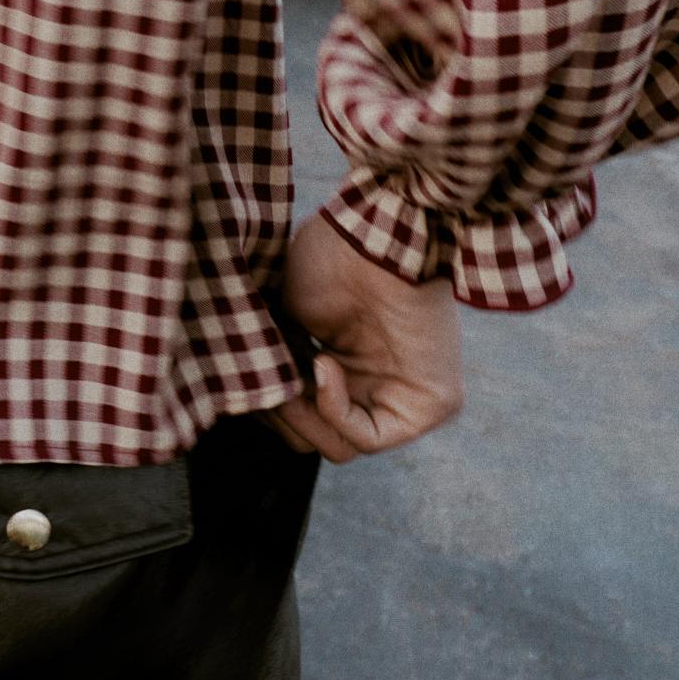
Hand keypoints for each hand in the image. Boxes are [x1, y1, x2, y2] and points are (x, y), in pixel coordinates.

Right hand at [266, 209, 463, 463]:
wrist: (372, 231)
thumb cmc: (327, 258)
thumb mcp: (283, 319)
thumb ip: (274, 362)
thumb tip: (255, 401)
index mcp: (342, 363)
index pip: (298, 418)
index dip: (267, 403)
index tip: (250, 370)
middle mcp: (373, 384)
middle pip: (313, 439)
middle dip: (282, 415)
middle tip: (269, 376)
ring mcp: (403, 396)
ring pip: (338, 448)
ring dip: (305, 415)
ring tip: (293, 368)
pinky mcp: (429, 404)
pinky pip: (369, 436)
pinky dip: (335, 411)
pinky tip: (323, 365)